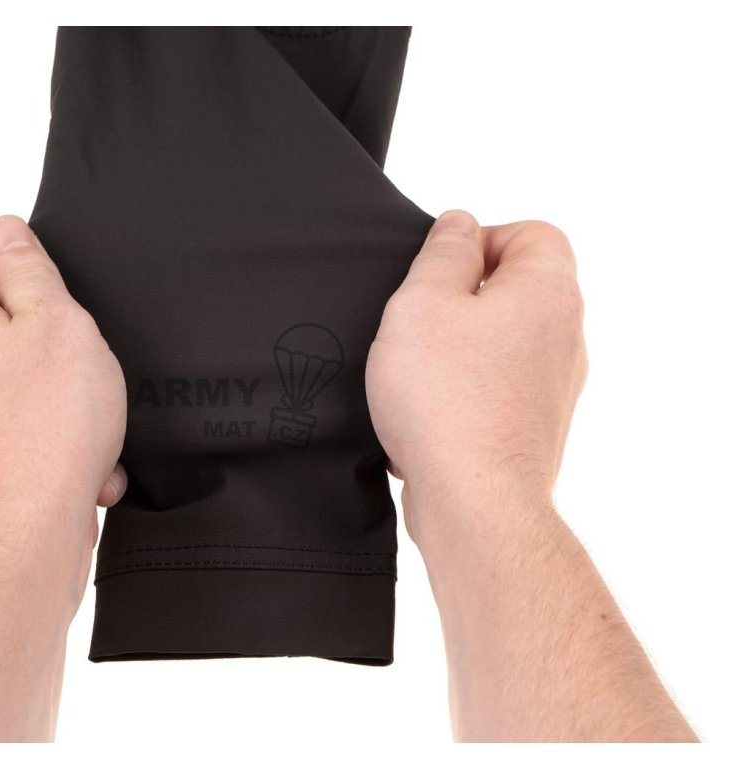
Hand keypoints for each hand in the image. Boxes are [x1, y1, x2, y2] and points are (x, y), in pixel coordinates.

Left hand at [0, 214, 127, 576]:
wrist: (28, 533)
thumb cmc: (47, 431)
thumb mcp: (57, 322)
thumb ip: (28, 270)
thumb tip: (6, 234)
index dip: (6, 250)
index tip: (44, 284)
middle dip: (39, 320)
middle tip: (71, 345)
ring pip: (8, 362)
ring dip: (55, 380)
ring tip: (83, 407)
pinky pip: (16, 412)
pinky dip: (50, 423)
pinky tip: (80, 449)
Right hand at [365, 209, 587, 540]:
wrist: (474, 500)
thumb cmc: (447, 402)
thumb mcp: (424, 301)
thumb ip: (443, 252)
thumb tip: (460, 225)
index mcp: (548, 291)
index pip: (531, 232)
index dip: (479, 239)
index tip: (439, 271)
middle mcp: (564, 336)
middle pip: (516, 286)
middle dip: (461, 296)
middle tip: (420, 319)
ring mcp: (553, 384)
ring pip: (502, 340)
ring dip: (458, 346)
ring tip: (419, 368)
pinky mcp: (534, 424)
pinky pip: (496, 386)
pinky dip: (463, 389)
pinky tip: (428, 409)